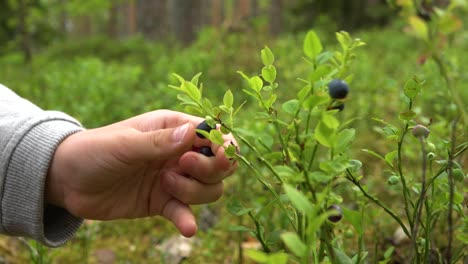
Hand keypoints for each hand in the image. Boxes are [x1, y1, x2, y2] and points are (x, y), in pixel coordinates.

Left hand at [46, 110, 236, 236]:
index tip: (215, 156)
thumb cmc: (94, 150)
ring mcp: (173, 179)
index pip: (213, 134)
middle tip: (182, 167)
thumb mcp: (124, 143)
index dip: (222, 145)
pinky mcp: (163, 203)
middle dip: (210, 169)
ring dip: (193, 192)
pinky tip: (187, 228)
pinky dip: (188, 220)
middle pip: (219, 165)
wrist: (67, 181)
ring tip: (164, 186)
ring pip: (208, 189)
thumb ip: (159, 142)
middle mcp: (178, 153)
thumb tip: (193, 133)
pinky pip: (185, 212)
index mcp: (173, 128)